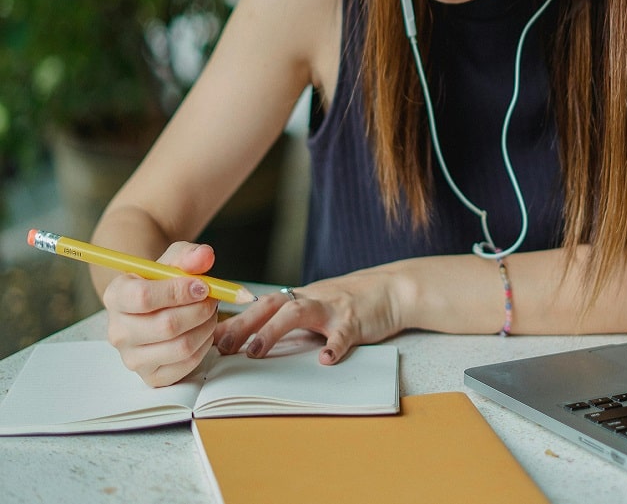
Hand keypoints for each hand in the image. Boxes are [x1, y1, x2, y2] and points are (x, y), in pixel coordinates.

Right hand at [103, 242, 219, 386]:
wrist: (155, 307)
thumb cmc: (163, 282)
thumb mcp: (173, 262)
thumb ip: (189, 255)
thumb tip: (205, 256)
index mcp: (116, 296)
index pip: (144, 297)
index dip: (180, 291)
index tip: (203, 286)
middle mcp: (118, 330)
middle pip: (166, 325)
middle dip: (200, 310)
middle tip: (212, 300)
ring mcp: (132, 357)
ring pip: (181, 347)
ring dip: (206, 328)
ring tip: (209, 314)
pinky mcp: (151, 376)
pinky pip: (186, 365)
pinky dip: (204, 347)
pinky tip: (203, 332)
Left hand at [215, 269, 404, 364]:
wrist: (394, 289)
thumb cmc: (353, 303)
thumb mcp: (319, 306)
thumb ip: (294, 320)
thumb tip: (257, 341)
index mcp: (301, 297)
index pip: (261, 305)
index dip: (236, 320)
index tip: (211, 339)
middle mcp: (312, 298)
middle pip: (271, 305)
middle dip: (244, 325)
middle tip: (222, 348)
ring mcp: (333, 308)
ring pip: (298, 313)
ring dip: (273, 331)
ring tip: (256, 351)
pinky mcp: (356, 321)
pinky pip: (343, 334)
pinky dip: (334, 346)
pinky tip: (326, 360)